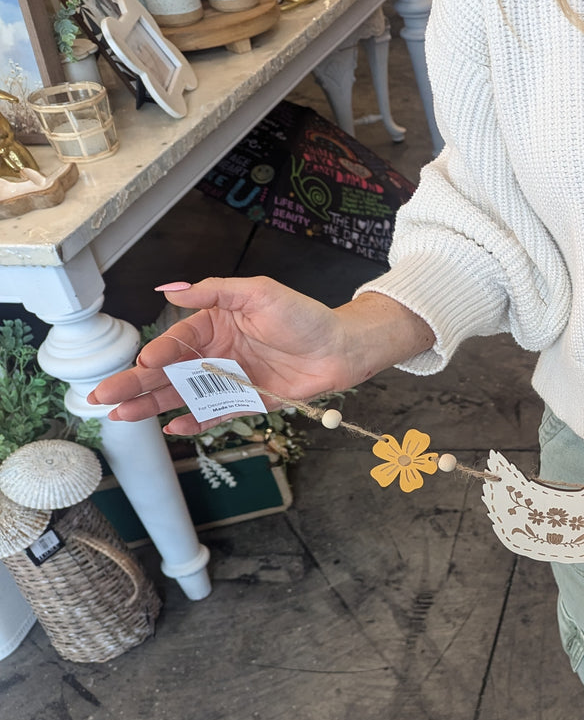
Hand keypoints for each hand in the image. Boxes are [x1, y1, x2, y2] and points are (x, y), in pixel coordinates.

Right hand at [90, 277, 432, 433]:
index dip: (159, 353)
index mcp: (215, 325)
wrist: (342, 348)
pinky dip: (195, 423)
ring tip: (121, 416)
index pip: (177, 341)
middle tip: (104, 396)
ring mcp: (230, 380)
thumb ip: (216, 292)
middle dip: (136, 383)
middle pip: (170, 371)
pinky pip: (215, 415)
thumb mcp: (260, 292)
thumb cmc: (304, 316)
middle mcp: (218, 353)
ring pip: (184, 395)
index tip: (144, 363)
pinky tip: (172, 429)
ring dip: (153, 405)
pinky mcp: (248, 402)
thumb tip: (172, 290)